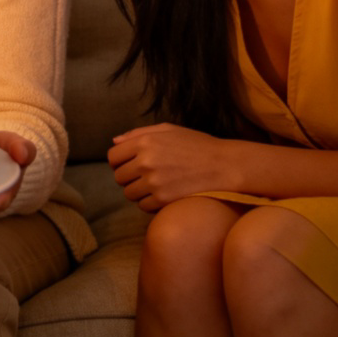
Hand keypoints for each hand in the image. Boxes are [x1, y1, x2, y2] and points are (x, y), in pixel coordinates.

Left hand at [108, 122, 232, 211]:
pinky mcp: (164, 200)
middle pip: (119, 177)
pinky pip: (143, 206)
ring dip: (137, 192)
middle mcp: (145, 162)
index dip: (118, 162)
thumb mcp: (167, 130)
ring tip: (153, 187)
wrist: (225, 166)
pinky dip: (149, 204)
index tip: (127, 165)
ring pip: (129, 194)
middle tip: (142, 177)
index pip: (112, 157)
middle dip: (128, 178)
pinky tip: (161, 196)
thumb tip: (114, 142)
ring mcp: (154, 182)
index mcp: (144, 142)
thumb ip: (137, 134)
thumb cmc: (197, 145)